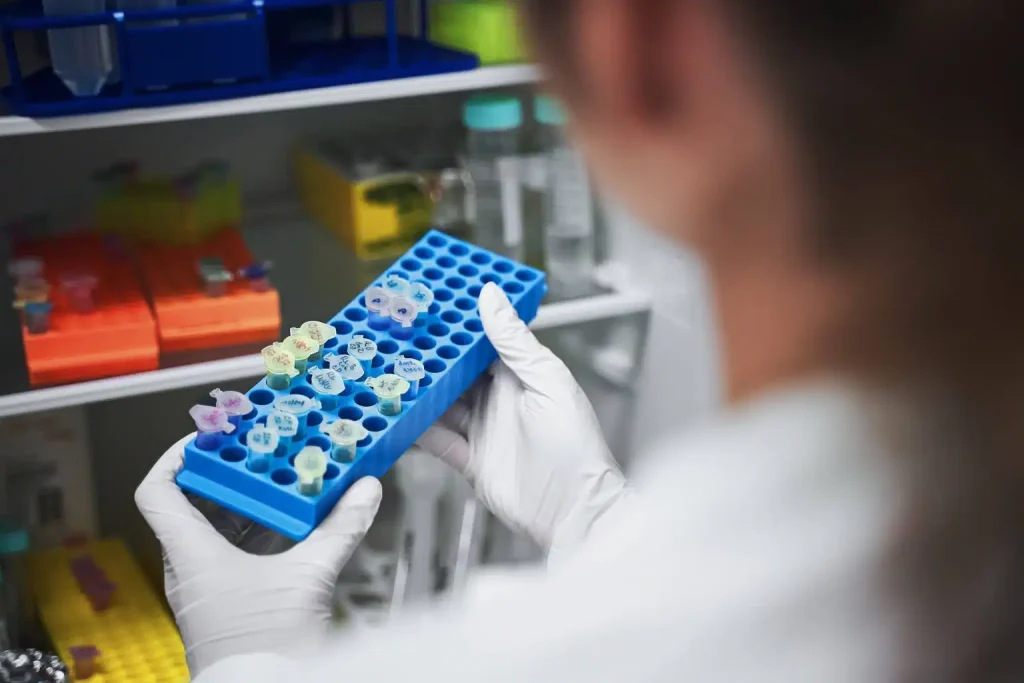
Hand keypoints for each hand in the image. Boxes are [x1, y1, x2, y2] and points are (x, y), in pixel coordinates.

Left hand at [135, 435, 381, 676]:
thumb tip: (366, 489)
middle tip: (255, 452)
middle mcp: (189, 568)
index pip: (156, 491)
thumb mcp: (309, 577)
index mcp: (191, 553)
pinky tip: (290, 526)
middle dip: (225, 475)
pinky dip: (253, 534)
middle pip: (190, 504)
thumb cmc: (268, 645)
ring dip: (243, 504)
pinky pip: (229, 555)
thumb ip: (340, 528)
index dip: (174, 456)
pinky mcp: (222, 605)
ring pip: (212, 530)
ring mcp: (203, 589)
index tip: (207, 437)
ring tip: (278, 481)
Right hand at [417, 283, 626, 550]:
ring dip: (419, 392)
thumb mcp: (547, 382)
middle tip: (396, 339)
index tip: (429, 308)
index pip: (484, 342)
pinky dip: (417, 429)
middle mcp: (500, 400)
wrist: (572, 510)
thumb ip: (515, 342)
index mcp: (521, 375)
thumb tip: (491, 297)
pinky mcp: (470, 461)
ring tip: (388, 374)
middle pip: (457, 373)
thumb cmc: (575, 445)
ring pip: (442, 404)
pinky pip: (436, 440)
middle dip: (430, 358)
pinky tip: (396, 417)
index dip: (458, 326)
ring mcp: (484, 430)